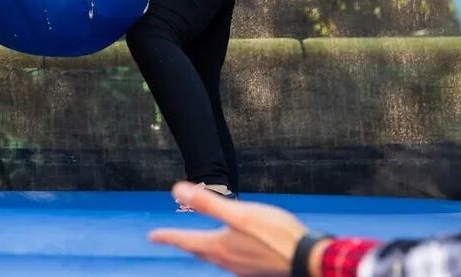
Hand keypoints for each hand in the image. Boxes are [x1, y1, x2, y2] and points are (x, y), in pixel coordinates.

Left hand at [148, 182, 311, 275]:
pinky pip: (233, 264)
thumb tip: (177, 191)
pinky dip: (225, 256)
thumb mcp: (239, 213)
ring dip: (204, 251)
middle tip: (172, 240)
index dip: (168, 236)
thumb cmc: (275, 235)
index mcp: (220, 246)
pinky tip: (232, 254)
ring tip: (199, 246)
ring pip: (216, 259)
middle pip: (200, 252)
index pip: (186, 240)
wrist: (308, 259)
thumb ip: (207, 203)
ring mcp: (243, 269)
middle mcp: (228, 261)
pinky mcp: (258, 271)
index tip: (153, 236)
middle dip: (185, 244)